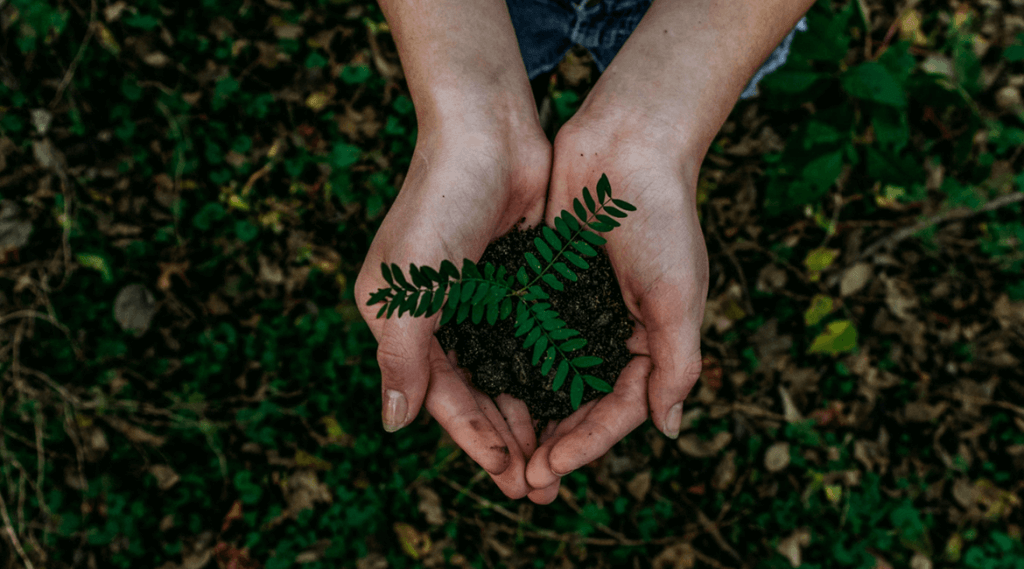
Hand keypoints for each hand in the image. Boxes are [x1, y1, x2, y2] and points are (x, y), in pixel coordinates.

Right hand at [354, 114, 551, 499]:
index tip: (509, 475)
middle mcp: (438, 316)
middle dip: (506, 439)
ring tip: (558, 456)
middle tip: (539, 485)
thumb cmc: (439, 202)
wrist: (488, 130)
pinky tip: (572, 400)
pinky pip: (531, 339)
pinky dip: (547, 371)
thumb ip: (401, 356)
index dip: (474, 438)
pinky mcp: (515, 281)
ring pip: (506, 373)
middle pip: (475, 393)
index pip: (440, 395)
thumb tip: (394, 423)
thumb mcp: (409, 286)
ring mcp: (479, 299)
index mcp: (401, 320)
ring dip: (530, 414)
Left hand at [523, 107, 709, 503]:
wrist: (627, 144)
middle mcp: (612, 333)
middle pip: (580, 403)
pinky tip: (482, 389)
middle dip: (554, 442)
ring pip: (548, 377)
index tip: (549, 469)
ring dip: (527, 414)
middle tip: (520, 479)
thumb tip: (668, 428)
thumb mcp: (678, 295)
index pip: (618, 410)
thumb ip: (676, 363)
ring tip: (499, 450)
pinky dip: (509, 364)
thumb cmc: (661, 218)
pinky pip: (525, 335)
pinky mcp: (545, 285)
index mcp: (651, 342)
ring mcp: (577, 310)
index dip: (586, 444)